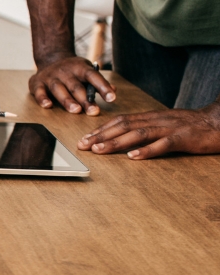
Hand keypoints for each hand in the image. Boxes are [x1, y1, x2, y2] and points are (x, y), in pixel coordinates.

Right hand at [29, 55, 115, 114]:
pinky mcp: (37, 82)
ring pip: (59, 89)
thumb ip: (97, 82)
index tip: (112, 98)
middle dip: (85, 99)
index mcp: (80, 67)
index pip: (93, 76)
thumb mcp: (86, 71)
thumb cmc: (73, 71)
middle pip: (76, 86)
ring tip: (76, 111)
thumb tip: (114, 90)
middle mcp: (65, 71)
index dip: (102, 86)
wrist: (51, 58)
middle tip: (93, 111)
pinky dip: (43, 98)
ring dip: (67, 100)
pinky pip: (39, 91)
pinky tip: (48, 106)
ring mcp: (50, 76)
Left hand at [77, 105, 219, 159]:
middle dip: (102, 135)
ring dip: (117, 142)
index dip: (102, 129)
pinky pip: (164, 144)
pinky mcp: (184, 138)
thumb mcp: (165, 124)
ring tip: (100, 150)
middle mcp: (158, 120)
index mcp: (152, 117)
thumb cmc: (192, 126)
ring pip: (139, 133)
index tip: (85, 138)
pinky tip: (134, 157)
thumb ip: (146, 129)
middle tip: (83, 145)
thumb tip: (123, 137)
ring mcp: (171, 128)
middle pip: (125, 125)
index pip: (122, 121)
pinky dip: (148, 150)